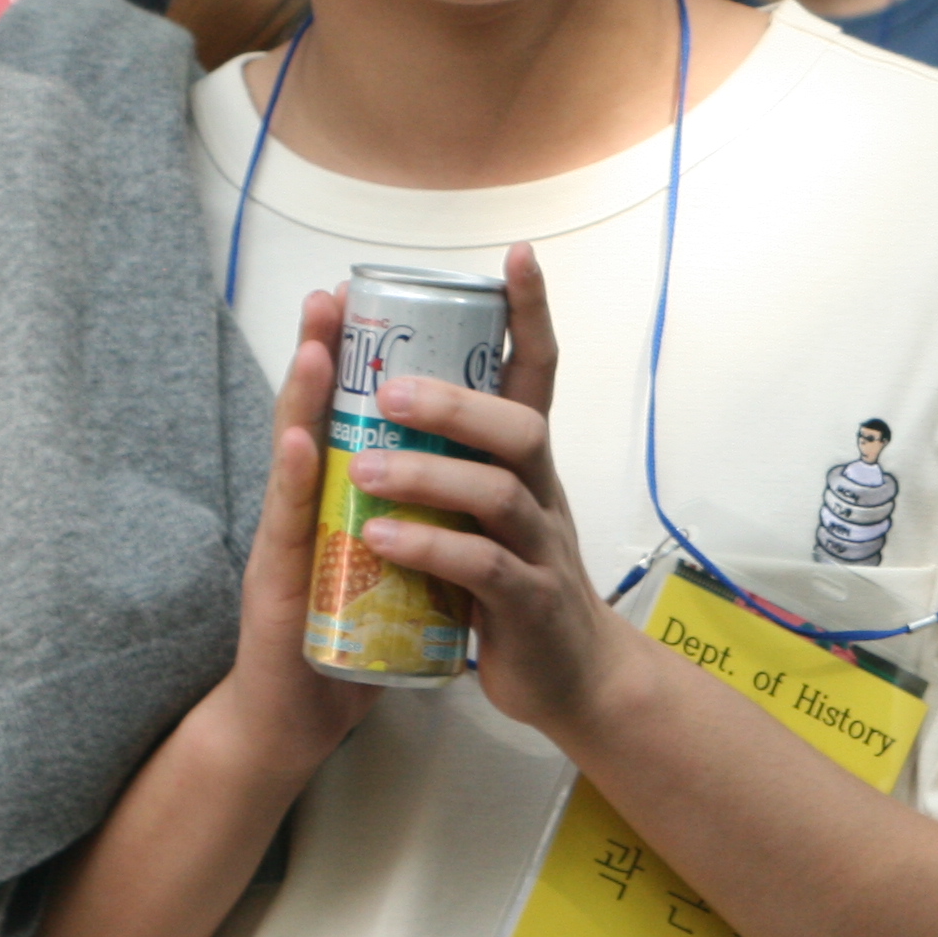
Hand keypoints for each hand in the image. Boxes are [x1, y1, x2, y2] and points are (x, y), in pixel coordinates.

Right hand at [197, 287, 384, 781]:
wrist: (302, 715)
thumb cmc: (347, 632)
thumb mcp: (391, 556)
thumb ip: (407, 508)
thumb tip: (453, 466)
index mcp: (342, 495)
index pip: (353, 415)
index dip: (361, 359)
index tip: (374, 297)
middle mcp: (310, 506)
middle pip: (316, 416)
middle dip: (322, 353)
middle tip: (331, 295)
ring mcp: (291, 540)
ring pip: (297, 458)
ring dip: (303, 398)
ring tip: (315, 344)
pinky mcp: (281, 583)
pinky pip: (294, 526)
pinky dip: (297, 481)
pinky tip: (302, 444)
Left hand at [343, 243, 658, 744]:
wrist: (575, 682)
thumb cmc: (515, 589)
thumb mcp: (491, 513)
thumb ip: (454, 464)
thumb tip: (394, 399)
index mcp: (527, 467)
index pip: (537, 373)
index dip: (531, 312)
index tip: (516, 254)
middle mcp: (541, 495)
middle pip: (519, 425)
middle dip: (454, 399)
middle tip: (389, 390)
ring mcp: (540, 550)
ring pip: (497, 492)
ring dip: (428, 474)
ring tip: (363, 469)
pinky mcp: (526, 606)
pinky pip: (482, 567)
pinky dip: (430, 548)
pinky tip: (381, 539)